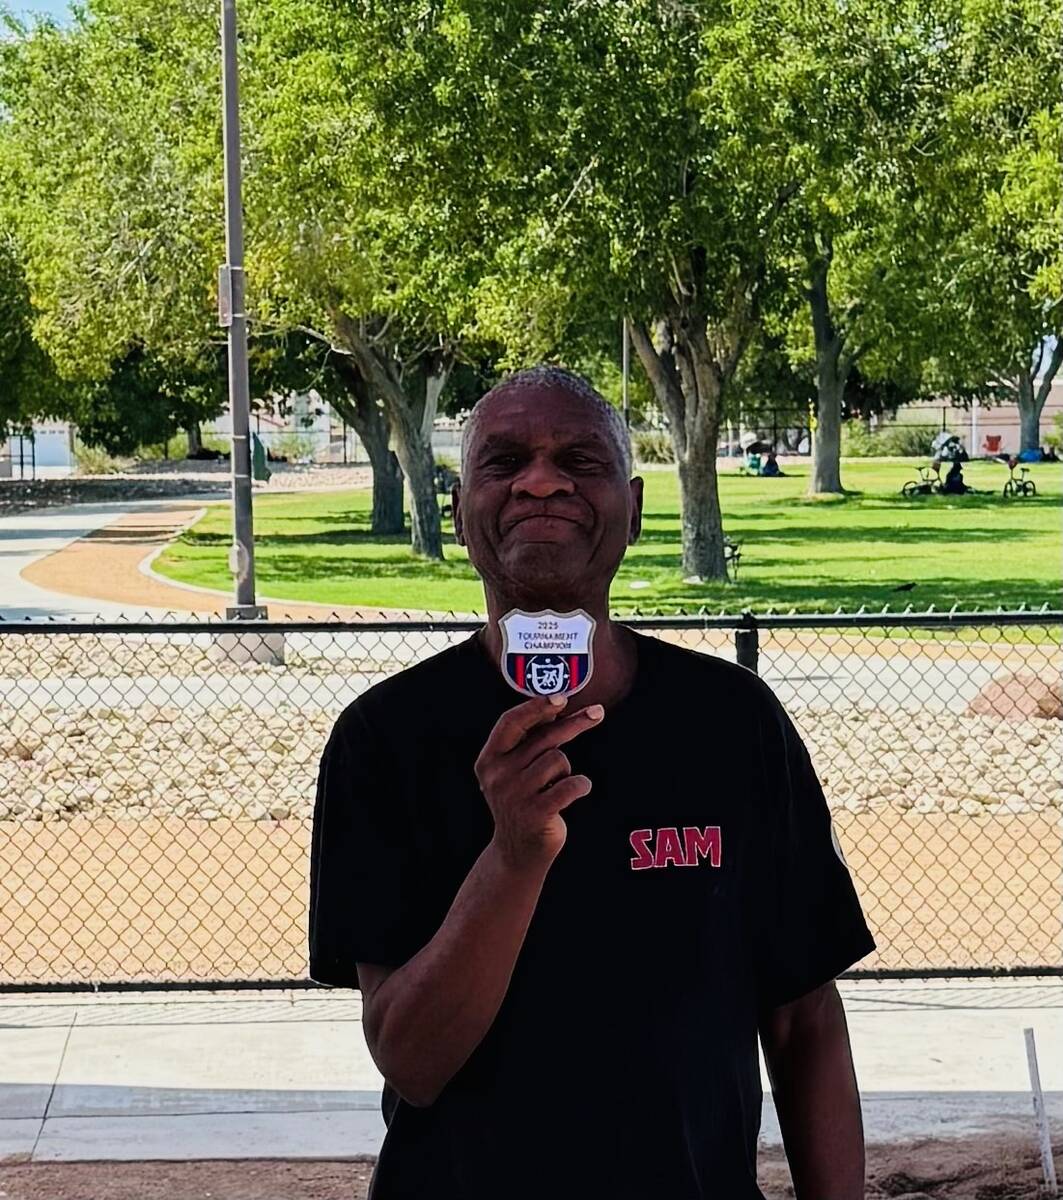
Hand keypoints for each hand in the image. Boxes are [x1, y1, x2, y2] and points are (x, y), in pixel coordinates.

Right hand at [475, 694, 602, 870]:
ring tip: (556, 787)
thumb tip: (555, 703)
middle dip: (574, 724)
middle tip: (597, 713)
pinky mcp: (535, 813)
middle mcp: (498, 775)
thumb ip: (529, 740)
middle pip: (544, 738)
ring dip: (566, 771)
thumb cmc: (523, 801)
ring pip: (559, 761)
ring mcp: (514, 795)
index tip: (561, 697)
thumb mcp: (514, 770)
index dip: (536, 706)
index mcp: (489, 759)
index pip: (511, 722)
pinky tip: (576, 791)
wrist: (516, 852)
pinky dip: (580, 785)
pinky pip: (571, 785)